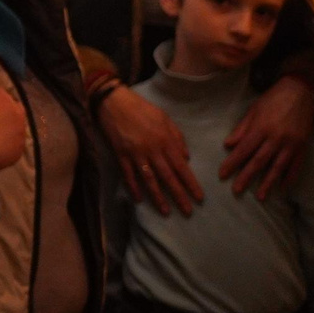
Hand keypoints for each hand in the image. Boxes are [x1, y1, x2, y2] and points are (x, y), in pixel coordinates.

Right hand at [99, 84, 201, 215]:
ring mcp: (136, 153)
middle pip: (168, 177)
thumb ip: (177, 137)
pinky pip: (128, 174)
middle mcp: (153, 150)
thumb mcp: (165, 118)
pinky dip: (133, 187)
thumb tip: (186, 158)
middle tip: (188, 212)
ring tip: (166, 211)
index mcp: (166, 141)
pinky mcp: (121, 154)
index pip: (182, 167)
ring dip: (158, 197)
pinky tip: (139, 199)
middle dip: (179, 195)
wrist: (114, 101)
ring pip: (149, 179)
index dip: (191, 184)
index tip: (199, 198)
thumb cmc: (142, 108)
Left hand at [222, 75, 313, 197]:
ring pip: (277, 167)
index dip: (232, 163)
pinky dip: (289, 177)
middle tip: (236, 191)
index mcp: (261, 128)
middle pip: (258, 161)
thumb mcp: (253, 110)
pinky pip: (296, 165)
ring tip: (260, 196)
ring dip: (268, 182)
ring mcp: (291, 144)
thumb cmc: (273, 99)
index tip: (222, 175)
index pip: (243, 150)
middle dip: (246, 177)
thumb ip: (242, 129)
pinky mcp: (303, 146)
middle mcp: (276, 138)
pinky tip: (282, 187)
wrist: (301, 92)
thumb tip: (228, 145)